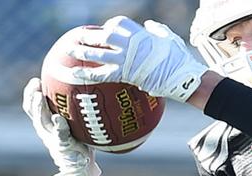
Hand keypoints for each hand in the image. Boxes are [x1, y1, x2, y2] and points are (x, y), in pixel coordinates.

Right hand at [23, 78, 99, 175]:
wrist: (81, 166)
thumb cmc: (80, 142)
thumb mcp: (75, 124)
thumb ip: (75, 111)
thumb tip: (88, 88)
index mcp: (45, 123)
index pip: (32, 106)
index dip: (30, 92)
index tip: (36, 81)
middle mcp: (45, 129)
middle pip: (33, 110)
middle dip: (32, 96)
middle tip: (36, 83)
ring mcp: (52, 137)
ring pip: (41, 120)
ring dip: (39, 107)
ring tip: (39, 96)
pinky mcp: (62, 145)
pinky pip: (59, 134)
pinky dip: (58, 126)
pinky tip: (58, 118)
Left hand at [66, 16, 207, 102]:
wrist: (182, 76)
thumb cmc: (179, 58)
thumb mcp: (169, 38)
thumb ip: (157, 30)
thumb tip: (150, 25)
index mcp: (140, 33)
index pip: (119, 23)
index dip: (111, 25)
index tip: (107, 29)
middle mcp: (130, 44)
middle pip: (104, 36)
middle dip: (90, 36)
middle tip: (78, 36)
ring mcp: (126, 59)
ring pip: (99, 52)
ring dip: (83, 51)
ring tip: (69, 49)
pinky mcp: (125, 74)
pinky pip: (102, 73)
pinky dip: (87, 73)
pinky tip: (75, 73)